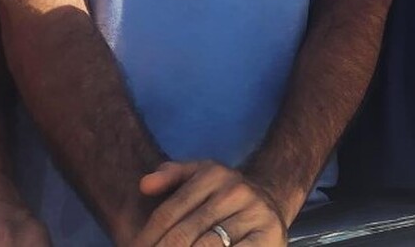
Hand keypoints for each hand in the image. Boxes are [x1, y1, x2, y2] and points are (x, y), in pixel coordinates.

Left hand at [135, 160, 287, 246]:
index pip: (168, 213)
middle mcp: (234, 191)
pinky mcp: (268, 236)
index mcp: (213, 174)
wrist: (271, 203)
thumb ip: (172, 176)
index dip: (146, 239)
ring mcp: (253, 214)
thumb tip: (144, 185)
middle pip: (183, 235)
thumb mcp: (201, 177)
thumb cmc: (224, 197)